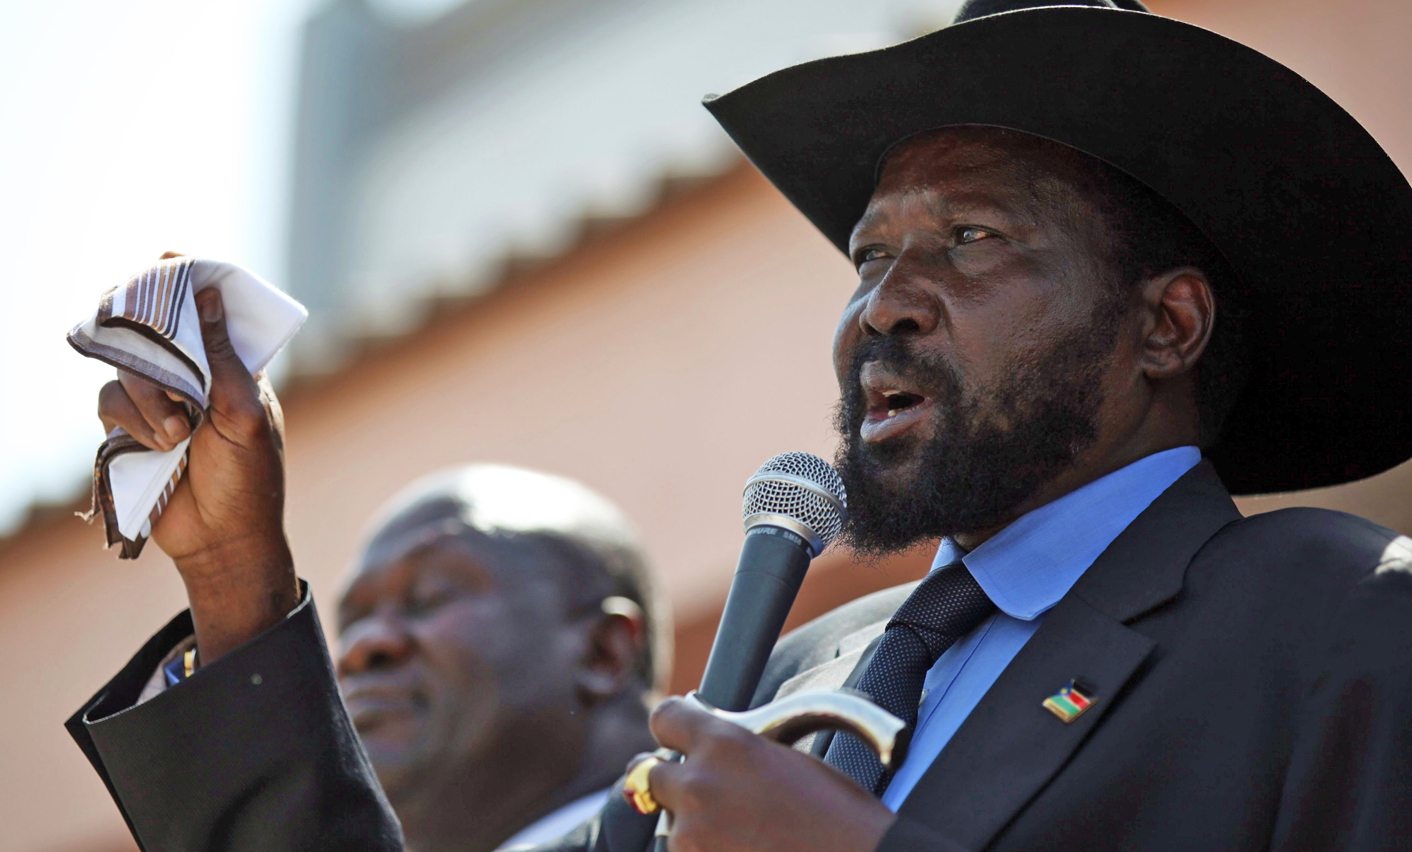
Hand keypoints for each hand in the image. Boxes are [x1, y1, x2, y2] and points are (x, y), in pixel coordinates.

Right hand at [96, 252, 295, 660]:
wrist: (222, 539)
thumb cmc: (250, 478)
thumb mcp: (245, 416)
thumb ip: (223, 358)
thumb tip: (208, 295)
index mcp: (234, 366)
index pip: (208, 308)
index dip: (188, 279)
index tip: (171, 256)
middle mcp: (194, 375)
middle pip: (154, 326)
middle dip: (149, 334)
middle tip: (137, 325)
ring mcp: (160, 399)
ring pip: (127, 366)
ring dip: (150, 399)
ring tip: (178, 435)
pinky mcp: (131, 426)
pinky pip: (110, 400)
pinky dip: (133, 421)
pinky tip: (159, 447)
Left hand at [644, 696, 894, 851]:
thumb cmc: (838, 812)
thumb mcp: (786, 754)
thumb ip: (734, 746)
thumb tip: (707, 744)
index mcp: (724, 743)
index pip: (663, 717)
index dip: (674, 726)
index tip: (681, 737)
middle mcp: (697, 785)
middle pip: (648, 774)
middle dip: (673, 780)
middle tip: (705, 793)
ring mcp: (691, 835)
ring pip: (669, 823)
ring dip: (692, 826)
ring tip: (744, 834)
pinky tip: (744, 850)